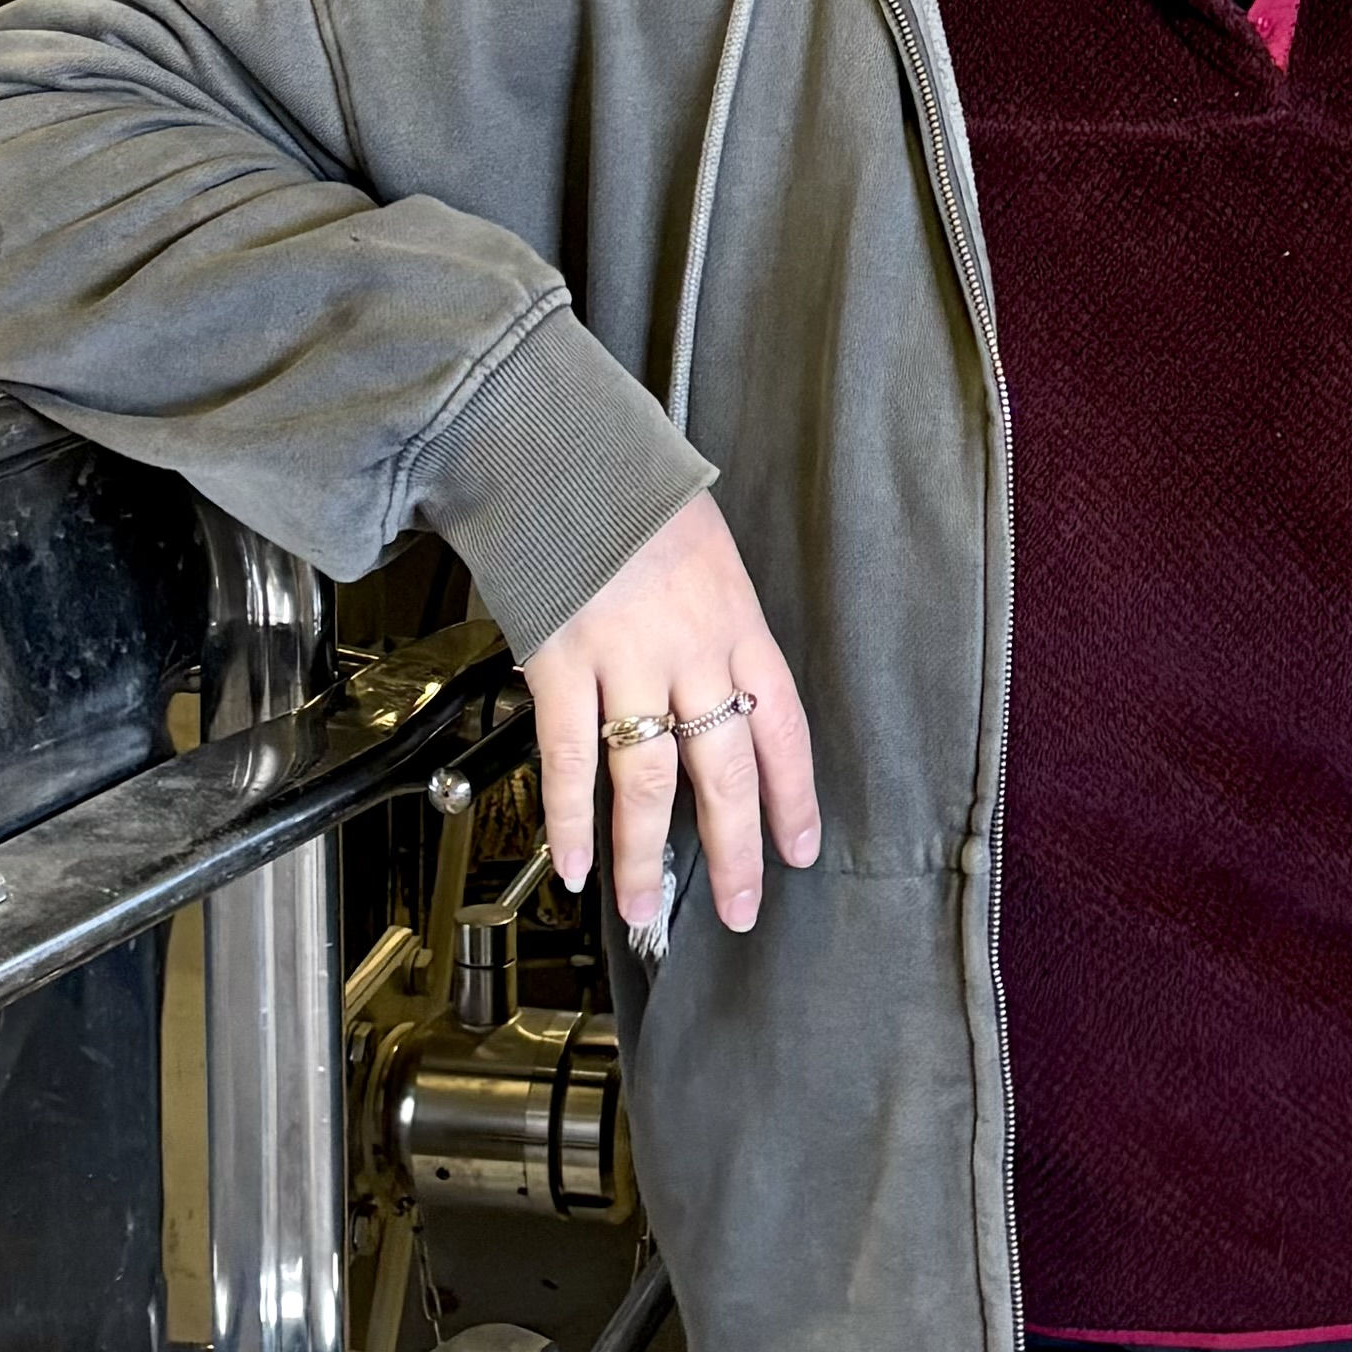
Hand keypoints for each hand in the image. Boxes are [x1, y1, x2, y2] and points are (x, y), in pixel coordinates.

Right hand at [521, 491, 819, 935]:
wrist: (555, 441)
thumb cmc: (625, 488)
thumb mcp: (703, 548)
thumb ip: (712, 622)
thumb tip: (709, 687)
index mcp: (737, 617)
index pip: (783, 724)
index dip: (793, 795)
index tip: (796, 849)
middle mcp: (693, 646)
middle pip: (726, 768)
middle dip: (736, 849)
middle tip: (739, 908)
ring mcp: (627, 657)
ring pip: (650, 779)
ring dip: (648, 856)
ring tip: (645, 910)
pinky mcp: (561, 660)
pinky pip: (570, 758)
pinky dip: (570, 819)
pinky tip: (575, 862)